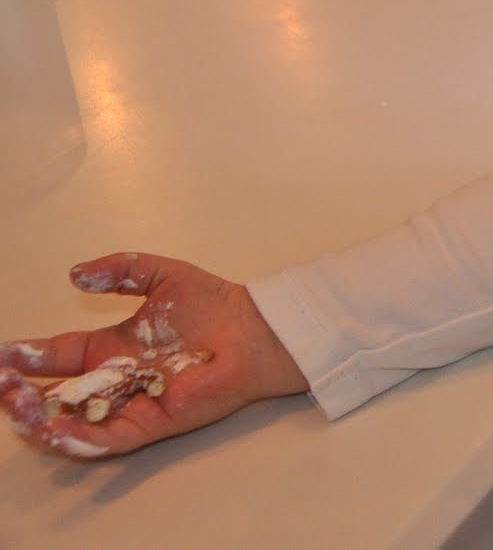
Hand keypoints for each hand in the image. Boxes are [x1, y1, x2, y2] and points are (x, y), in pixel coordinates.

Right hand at [0, 252, 307, 459]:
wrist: (253, 329)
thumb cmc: (214, 304)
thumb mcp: (161, 275)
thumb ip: (120, 269)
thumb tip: (74, 273)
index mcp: (113, 347)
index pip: (59, 355)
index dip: (27, 354)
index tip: (1, 352)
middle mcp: (116, 379)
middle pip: (56, 395)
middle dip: (21, 392)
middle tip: (1, 383)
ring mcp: (130, 403)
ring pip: (73, 422)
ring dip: (39, 418)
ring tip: (15, 404)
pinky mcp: (150, 422)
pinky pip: (106, 439)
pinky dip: (77, 438)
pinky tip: (52, 428)